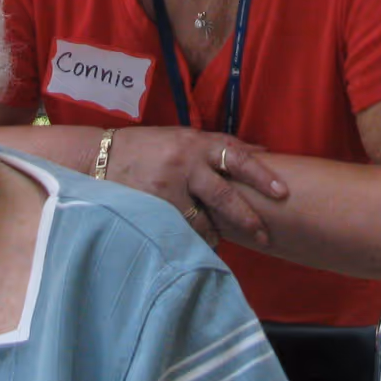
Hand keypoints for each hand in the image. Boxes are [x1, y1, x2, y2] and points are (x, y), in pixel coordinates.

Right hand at [103, 127, 287, 248]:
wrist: (97, 159)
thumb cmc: (147, 148)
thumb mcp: (182, 138)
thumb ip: (218, 146)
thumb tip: (263, 152)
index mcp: (195, 143)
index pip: (235, 156)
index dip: (261, 174)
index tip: (282, 192)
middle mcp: (183, 164)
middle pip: (225, 196)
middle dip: (248, 219)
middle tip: (265, 234)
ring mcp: (166, 189)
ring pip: (203, 222)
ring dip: (213, 234)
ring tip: (214, 238)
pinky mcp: (152, 209)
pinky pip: (181, 233)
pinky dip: (190, 240)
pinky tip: (191, 242)